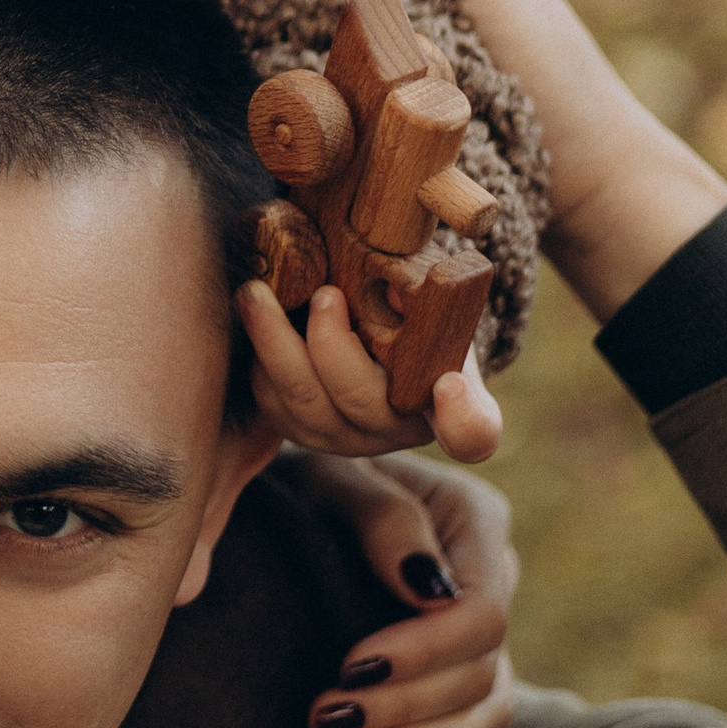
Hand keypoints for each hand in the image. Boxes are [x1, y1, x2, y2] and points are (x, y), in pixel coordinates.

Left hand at [236, 274, 502, 468]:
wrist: (375, 329)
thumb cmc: (408, 309)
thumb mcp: (426, 294)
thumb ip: (420, 292)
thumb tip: (392, 288)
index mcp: (452, 399)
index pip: (472, 431)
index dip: (463, 419)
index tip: (449, 385)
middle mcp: (401, 430)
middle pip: (362, 403)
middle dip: (331, 345)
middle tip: (323, 293)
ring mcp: (349, 439)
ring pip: (304, 405)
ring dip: (273, 344)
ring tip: (254, 293)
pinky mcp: (304, 433)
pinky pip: (273, 404)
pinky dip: (260, 359)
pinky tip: (257, 317)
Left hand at [286, 452, 518, 727]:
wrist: (293, 491)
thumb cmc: (308, 470)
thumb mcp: (332, 475)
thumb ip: (382, 518)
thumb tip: (430, 591)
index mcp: (473, 517)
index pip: (480, 611)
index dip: (423, 652)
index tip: (351, 669)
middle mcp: (491, 571)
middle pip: (482, 665)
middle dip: (408, 700)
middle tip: (328, 717)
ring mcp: (478, 623)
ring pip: (487, 704)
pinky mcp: (459, 662)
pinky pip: (473, 720)